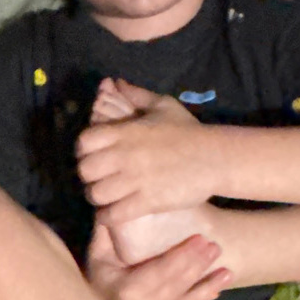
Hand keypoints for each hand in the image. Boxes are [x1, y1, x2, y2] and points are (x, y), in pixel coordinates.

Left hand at [76, 80, 218, 225]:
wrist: (215, 157)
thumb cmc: (188, 131)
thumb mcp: (162, 105)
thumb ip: (136, 94)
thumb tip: (116, 82)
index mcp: (124, 132)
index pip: (84, 142)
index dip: (84, 152)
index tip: (93, 157)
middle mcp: (124, 155)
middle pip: (85, 171)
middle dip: (88, 177)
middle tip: (98, 179)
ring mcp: (135, 180)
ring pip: (96, 194)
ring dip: (97, 198)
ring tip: (105, 198)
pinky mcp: (147, 201)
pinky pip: (114, 214)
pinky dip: (108, 217)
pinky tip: (113, 214)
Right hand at [86, 220, 229, 299]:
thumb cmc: (99, 278)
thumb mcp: (98, 254)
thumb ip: (108, 231)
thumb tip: (116, 203)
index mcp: (126, 292)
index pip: (161, 271)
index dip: (183, 256)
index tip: (200, 238)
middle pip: (176, 285)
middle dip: (198, 266)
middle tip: (215, 247)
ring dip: (208, 286)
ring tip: (227, 272)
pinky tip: (217, 290)